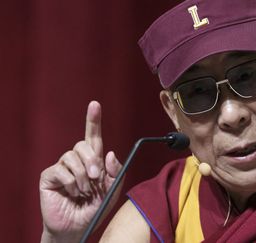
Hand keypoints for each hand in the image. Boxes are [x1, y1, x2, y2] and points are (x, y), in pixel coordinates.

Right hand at [39, 101, 122, 242]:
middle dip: (92, 160)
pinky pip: (61, 170)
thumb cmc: (95, 209)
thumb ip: (115, 173)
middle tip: (96, 178)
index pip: (94, 137)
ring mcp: (62, 167)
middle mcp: (77, 160)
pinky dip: (70, 182)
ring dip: (82, 176)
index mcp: (94, 161)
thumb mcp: (112, 191)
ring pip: (72, 156)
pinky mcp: (50, 176)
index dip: (93, 120)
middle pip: (83, 145)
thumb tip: (110, 153)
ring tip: (84, 191)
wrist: (77, 227)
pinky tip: (72, 192)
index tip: (95, 104)